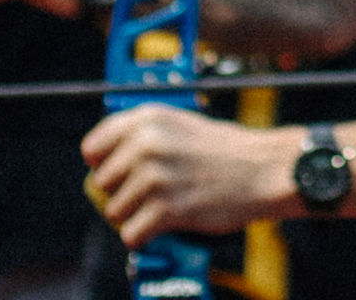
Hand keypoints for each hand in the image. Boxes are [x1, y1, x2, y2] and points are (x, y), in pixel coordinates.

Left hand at [79, 105, 295, 245]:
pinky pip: (131, 235)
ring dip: (135, 216)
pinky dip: (145, 237)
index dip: (102, 164)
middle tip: (149, 193)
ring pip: (114, 212)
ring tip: (161, 207)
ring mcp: (155, 177)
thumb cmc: (225, 149)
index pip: (92, 148)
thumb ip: (141, 137)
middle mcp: (146, 144)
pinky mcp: (165, 210)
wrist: (262, 169)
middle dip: (121, 193)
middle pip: (100, 183)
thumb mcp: (179, 124)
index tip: (117, 173)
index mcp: (146, 119)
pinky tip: (163, 225)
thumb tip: (104, 162)